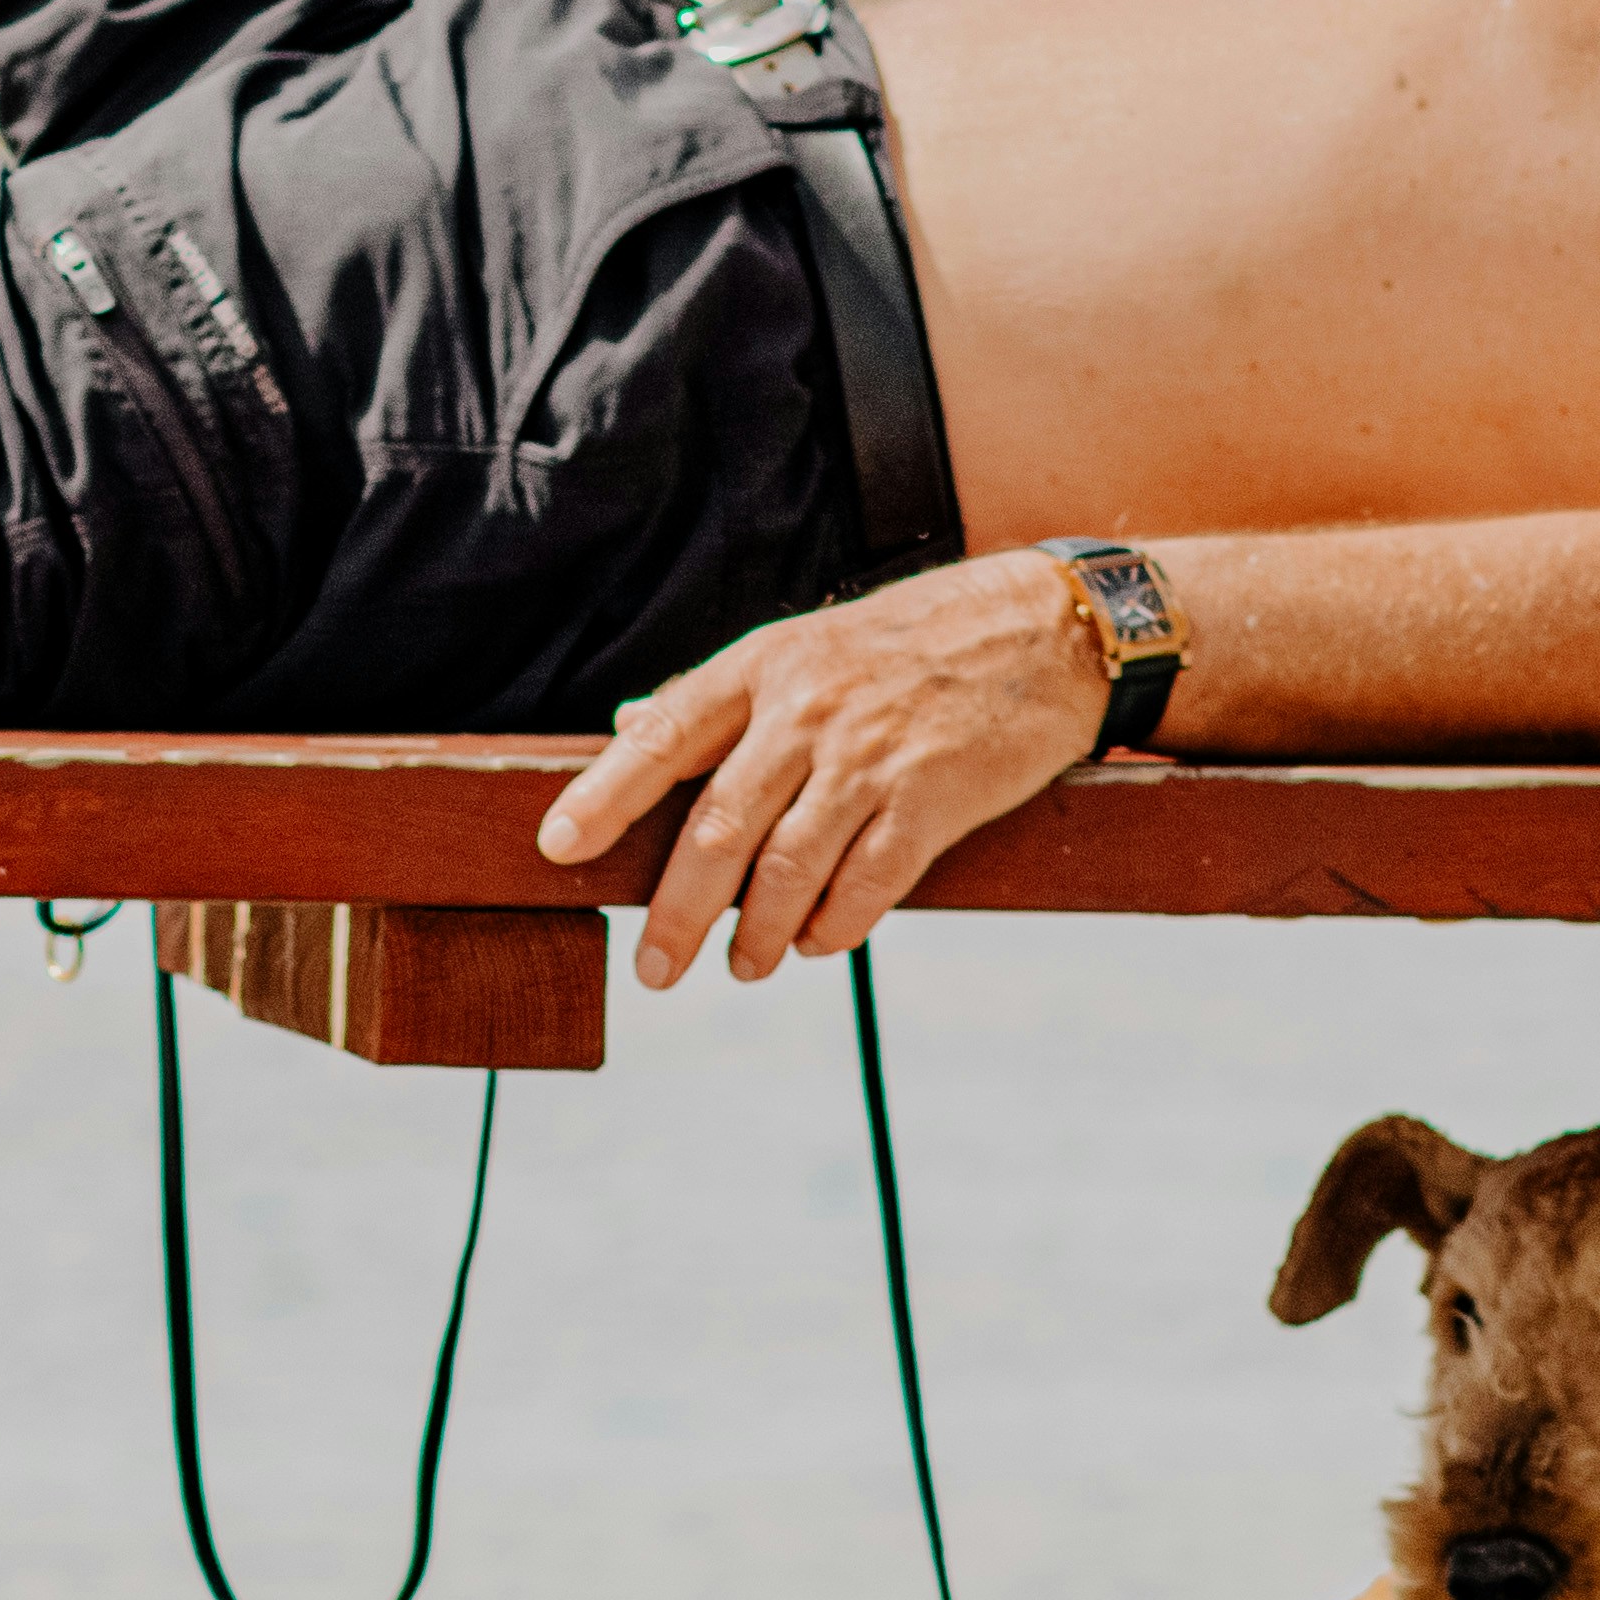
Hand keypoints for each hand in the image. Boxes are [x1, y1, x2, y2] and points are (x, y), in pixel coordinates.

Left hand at [537, 554, 1108, 988]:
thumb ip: (722, 699)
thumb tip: (628, 732)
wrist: (1043, 630)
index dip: (603, 794)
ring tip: (745, 965)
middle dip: (675, 912)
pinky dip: (833, 928)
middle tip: (653, 969)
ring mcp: (872, 756)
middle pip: (718, 826)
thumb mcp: (808, 647)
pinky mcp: (933, 798)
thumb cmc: (911, 647)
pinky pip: (866, 885)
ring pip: (787, 869)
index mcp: (765, 667)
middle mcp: (809, 710)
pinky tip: (818, 942)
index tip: (556, 848)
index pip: (664, 735)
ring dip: (757, 935)